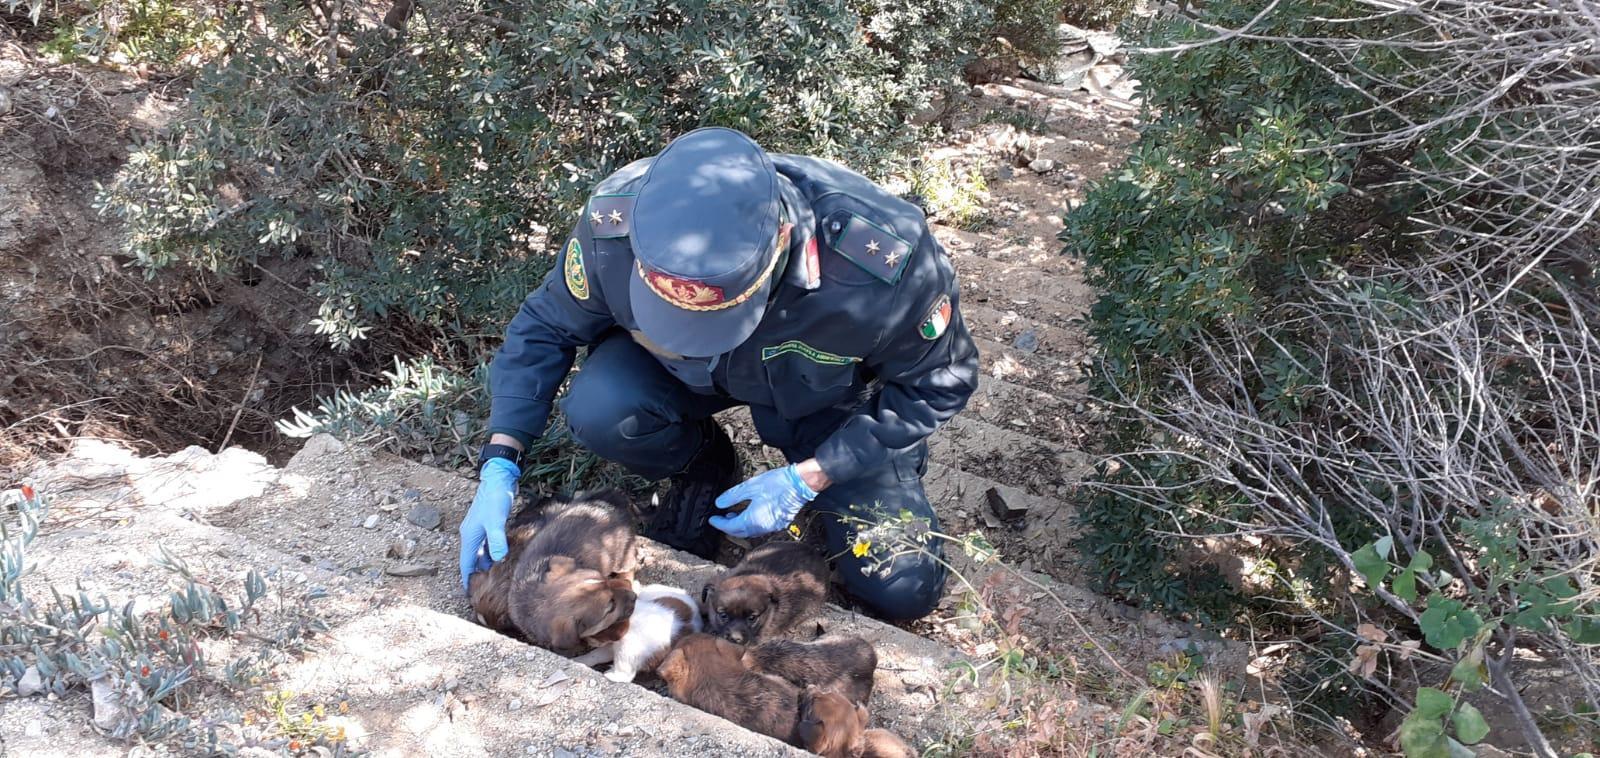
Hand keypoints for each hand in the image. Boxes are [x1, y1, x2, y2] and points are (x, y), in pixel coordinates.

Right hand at [458, 457, 518, 590]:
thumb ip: (497, 539)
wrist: (499, 478)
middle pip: (472, 560)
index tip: (469, 596)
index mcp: (469, 537)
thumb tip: (498, 559)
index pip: (466, 564)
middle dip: (476, 575)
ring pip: (480, 553)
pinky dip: (492, 554)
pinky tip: (501, 559)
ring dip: (485, 565)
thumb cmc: (495, 498)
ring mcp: (479, 529)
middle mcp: (471, 535)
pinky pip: (487, 545)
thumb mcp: (496, 520)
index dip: (467, 580)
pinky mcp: (488, 524)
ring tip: (493, 580)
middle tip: (484, 591)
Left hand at [708, 465, 817, 538]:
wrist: (801, 484)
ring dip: (739, 526)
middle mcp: (762, 527)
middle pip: (740, 532)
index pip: (731, 526)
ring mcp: (772, 527)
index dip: (719, 523)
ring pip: (750, 532)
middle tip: (720, 519)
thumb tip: (719, 504)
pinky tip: (749, 514)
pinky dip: (751, 524)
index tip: (712, 519)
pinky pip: (760, 529)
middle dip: (728, 527)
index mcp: (753, 519)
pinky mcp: (779, 524)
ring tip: (733, 514)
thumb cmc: (778, 483)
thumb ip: (733, 496)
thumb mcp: (751, 486)